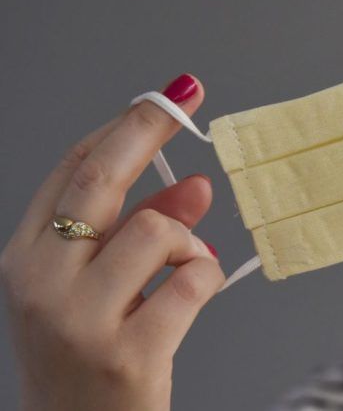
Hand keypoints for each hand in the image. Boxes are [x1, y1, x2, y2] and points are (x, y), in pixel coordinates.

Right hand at [0, 73, 224, 410]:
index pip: (71, 170)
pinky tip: (191, 295)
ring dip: (186, 242)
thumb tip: (194, 185)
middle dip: (148, 128)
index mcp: (25, 259)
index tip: (166, 96)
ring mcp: (79, 320)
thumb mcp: (98, 289)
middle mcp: (41, 284)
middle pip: (100, 181)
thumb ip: (140, 233)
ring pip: (154, 231)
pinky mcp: (126, 354)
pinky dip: (204, 277)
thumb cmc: (87, 358)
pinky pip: (190, 282)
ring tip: (183, 268)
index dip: (122, 126)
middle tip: (186, 98)